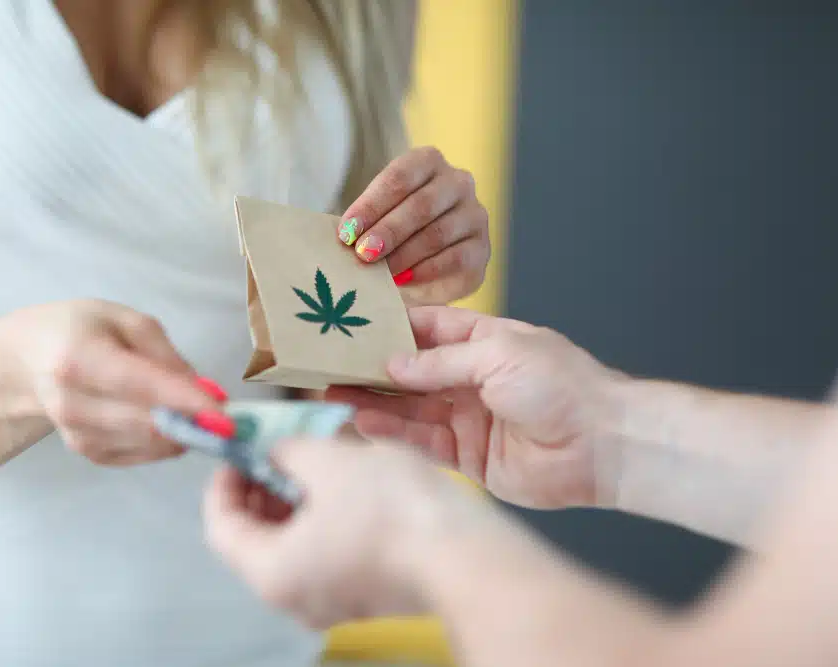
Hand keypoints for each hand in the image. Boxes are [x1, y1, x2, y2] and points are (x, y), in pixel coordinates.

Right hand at [0, 299, 232, 465]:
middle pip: (146, 422)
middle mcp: (73, 402)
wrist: (24, 363)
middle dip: (193, 421)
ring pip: (148, 443)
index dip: (186, 401)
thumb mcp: (123, 320)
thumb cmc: (78, 330)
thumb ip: (164, 353)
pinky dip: (165, 442)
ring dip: (182, 431)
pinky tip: (170, 422)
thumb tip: (203, 391)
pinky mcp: (88, 454)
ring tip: (197, 411)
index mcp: (79, 358)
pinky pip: (141, 455)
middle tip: (227, 414)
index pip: (140, 385)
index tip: (224, 413)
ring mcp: (77, 434)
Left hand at [203, 438, 473, 628]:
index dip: (222, 480)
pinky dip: (323, 518)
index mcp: (271, 572)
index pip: (219, 526)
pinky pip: (326, 554)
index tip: (237, 449)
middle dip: (260, 487)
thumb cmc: (391, 510)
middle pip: (255, 538)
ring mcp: (331, 602)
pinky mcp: (364, 596)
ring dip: (293, 499)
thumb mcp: (328, 460)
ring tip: (313, 458)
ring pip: (293, 545)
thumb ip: (285, 450)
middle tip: (275, 447)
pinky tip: (344, 484)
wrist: (467, 555)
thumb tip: (273, 448)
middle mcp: (294, 598)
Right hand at [327, 306, 624, 508]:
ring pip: (409, 407)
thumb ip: (440, 361)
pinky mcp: (467, 457)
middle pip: (410, 372)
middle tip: (327, 365)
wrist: (605, 444)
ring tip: (331, 394)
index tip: (348, 324)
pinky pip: (422, 441)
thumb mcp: (497, 354)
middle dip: (371, 368)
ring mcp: (467, 417)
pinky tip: (363, 422)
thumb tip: (391, 364)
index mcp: (484, 341)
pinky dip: (392, 432)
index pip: (426, 329)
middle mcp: (471, 378)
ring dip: (372, 401)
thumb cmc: (561, 384)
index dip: (388, 327)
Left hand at [338, 146, 490, 304]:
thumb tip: (344, 237)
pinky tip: (404, 279)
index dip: (371, 205)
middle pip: (421, 204)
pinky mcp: (482, 248)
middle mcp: (458, 182)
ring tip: (380, 271)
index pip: (400, 178)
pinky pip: (456, 258)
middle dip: (388, 231)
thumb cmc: (394, 230)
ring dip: (404, 254)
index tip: (346, 231)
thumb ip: (364, 222)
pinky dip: (426, 270)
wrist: (428, 260)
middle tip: (362, 253)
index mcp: (428, 162)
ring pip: (438, 233)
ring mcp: (474, 214)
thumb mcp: (377, 217)